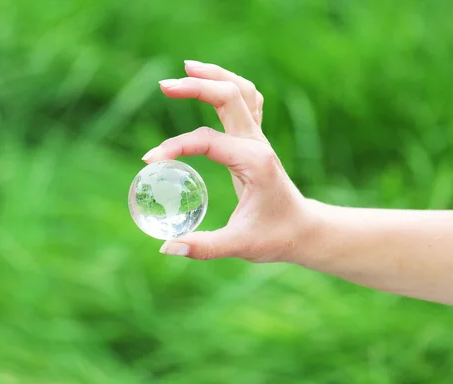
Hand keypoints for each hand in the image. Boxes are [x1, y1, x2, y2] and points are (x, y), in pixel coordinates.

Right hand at [143, 60, 312, 261]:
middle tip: (164, 85)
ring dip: (214, 75)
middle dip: (196, 86)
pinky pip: (246, 101)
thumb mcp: (240, 245)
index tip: (149, 161)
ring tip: (187, 67)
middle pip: (228, 96)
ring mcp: (259, 138)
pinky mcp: (256, 141)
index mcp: (253, 162)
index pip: (207, 142)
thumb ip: (203, 246)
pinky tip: (212, 82)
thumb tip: (166, 247)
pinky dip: (228, 86)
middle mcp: (257, 143)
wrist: (303, 230)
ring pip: (240, 90)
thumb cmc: (275, 237)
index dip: (175, 147)